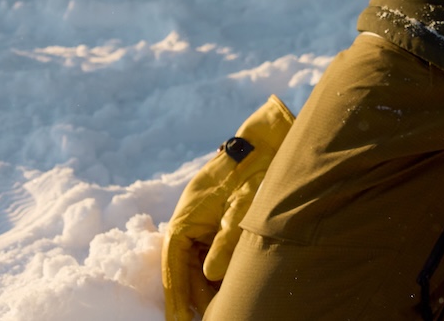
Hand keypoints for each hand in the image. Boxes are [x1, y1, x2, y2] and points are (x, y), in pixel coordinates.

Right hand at [162, 97, 294, 320]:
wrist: (269, 141)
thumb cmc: (256, 169)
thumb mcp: (244, 203)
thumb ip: (227, 239)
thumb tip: (211, 275)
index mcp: (186, 217)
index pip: (173, 263)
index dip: (175, 294)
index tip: (180, 320)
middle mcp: (190, 223)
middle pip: (186, 268)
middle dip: (195, 295)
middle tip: (210, 317)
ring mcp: (204, 224)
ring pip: (199, 264)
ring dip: (208, 286)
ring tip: (220, 308)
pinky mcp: (219, 224)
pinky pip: (213, 254)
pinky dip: (221, 272)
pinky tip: (230, 288)